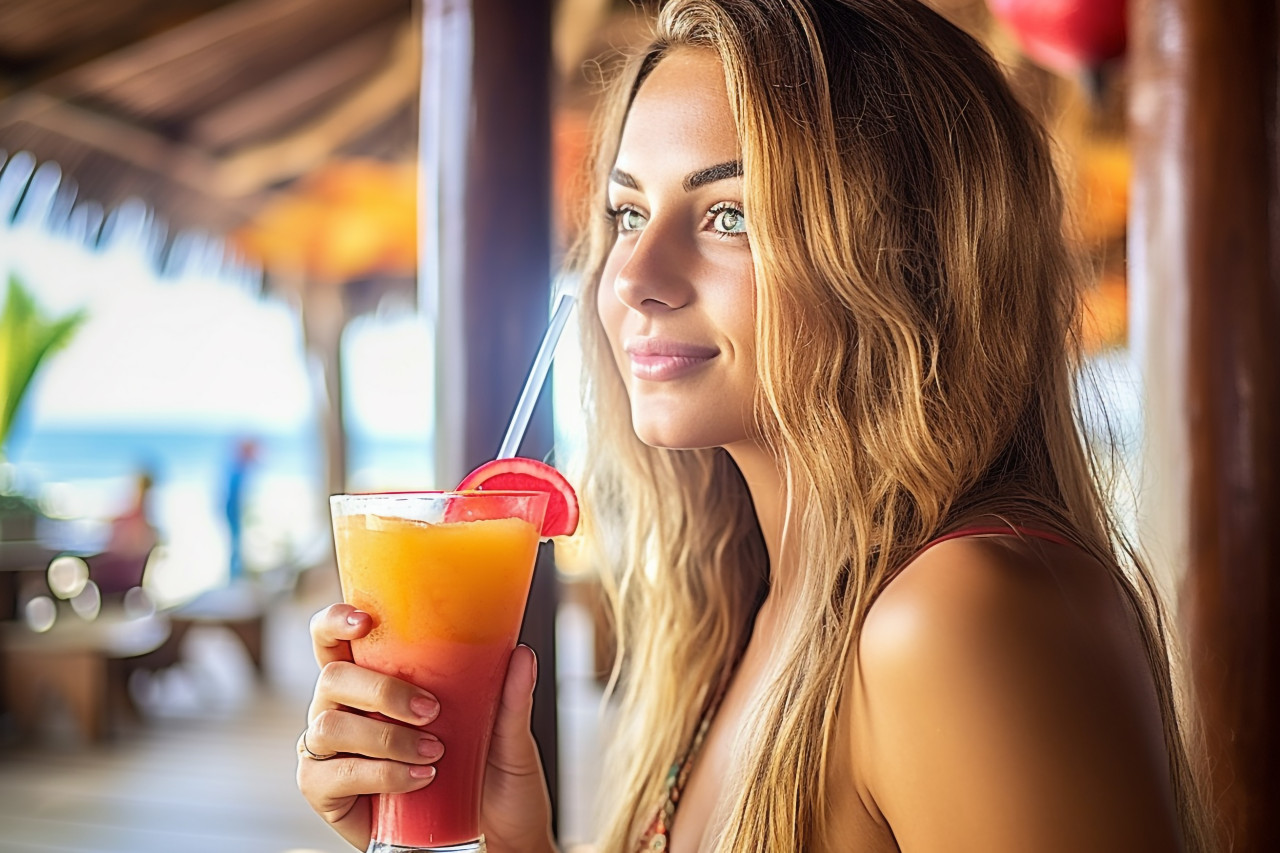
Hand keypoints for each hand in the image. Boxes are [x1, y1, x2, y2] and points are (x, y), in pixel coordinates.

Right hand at [295, 603, 556, 852]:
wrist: (494, 839)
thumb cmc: (490, 779)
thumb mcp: (508, 736)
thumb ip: (510, 698)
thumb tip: (521, 654)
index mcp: (375, 681)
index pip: (335, 641)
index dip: (336, 622)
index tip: (366, 620)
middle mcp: (344, 709)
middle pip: (332, 677)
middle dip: (381, 689)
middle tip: (431, 710)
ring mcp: (330, 752)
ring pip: (329, 726)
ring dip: (385, 736)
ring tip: (434, 753)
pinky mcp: (327, 793)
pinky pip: (332, 775)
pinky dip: (380, 774)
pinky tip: (418, 779)